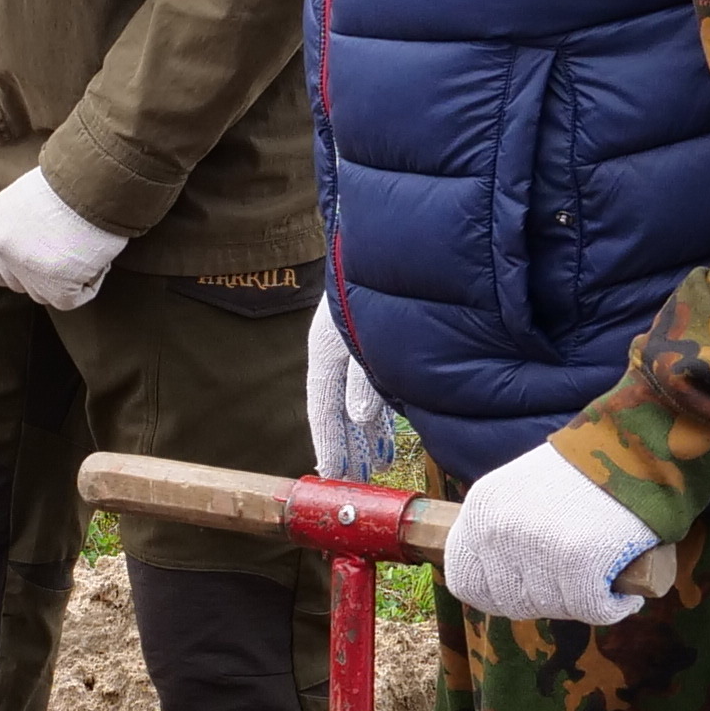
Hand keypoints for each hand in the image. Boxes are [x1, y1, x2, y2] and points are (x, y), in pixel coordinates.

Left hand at [0, 166, 124, 310]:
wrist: (96, 179)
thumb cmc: (70, 182)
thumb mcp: (27, 199)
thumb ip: (17, 229)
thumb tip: (28, 250)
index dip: (5, 272)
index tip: (25, 264)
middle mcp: (0, 248)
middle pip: (18, 284)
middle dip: (41, 274)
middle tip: (65, 245)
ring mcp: (25, 269)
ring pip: (44, 293)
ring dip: (66, 277)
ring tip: (81, 242)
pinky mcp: (55, 286)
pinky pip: (71, 299)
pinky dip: (88, 283)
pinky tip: (93, 254)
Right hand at [306, 292, 395, 482]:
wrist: (380, 229)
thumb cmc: (368, 276)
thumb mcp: (361, 331)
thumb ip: (364, 375)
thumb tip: (359, 418)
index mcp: (324, 349)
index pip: (321, 407)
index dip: (328, 443)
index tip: (332, 477)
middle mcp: (338, 350)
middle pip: (338, 408)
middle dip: (347, 445)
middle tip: (357, 481)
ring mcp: (357, 344)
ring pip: (357, 397)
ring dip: (364, 431)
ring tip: (375, 462)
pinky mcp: (379, 338)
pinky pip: (375, 383)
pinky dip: (379, 408)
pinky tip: (388, 426)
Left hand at [438, 445, 661, 627]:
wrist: (637, 444)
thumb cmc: (585, 470)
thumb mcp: (521, 488)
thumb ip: (503, 530)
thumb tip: (499, 586)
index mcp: (481, 508)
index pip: (464, 580)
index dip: (496, 594)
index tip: (526, 590)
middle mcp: (499, 529)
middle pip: (510, 600)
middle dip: (545, 598)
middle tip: (576, 579)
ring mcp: (537, 547)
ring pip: (553, 607)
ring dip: (581, 601)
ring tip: (603, 571)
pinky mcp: (580, 562)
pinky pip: (593, 609)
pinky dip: (613, 605)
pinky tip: (623, 589)